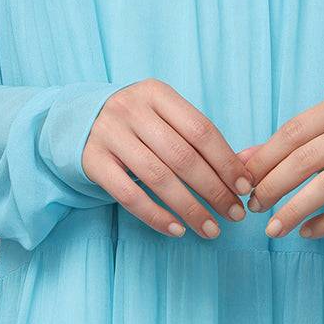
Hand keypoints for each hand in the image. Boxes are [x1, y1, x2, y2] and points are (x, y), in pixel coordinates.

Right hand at [81, 79, 254, 238]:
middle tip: (235, 214)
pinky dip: (156, 216)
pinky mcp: (92, 161)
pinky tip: (177, 230)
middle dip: (214, 190)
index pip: (201, 130)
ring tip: (211, 229)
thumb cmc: (137, 122)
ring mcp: (109, 134)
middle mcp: (131, 110)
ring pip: (158, 178)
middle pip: (182, 156)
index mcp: (157, 93)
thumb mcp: (163, 115)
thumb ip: (198, 137)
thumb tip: (245, 169)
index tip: (245, 188)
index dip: (226, 162)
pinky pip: (129, 195)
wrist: (78, 119)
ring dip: (190, 209)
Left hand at [238, 88, 323, 238]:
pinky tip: (306, 232)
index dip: (265, 158)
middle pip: (308, 157)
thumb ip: (286, 145)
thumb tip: (240, 162)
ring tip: (273, 228)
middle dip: (274, 186)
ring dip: (295, 210)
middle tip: (254, 207)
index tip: (244, 182)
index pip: (295, 130)